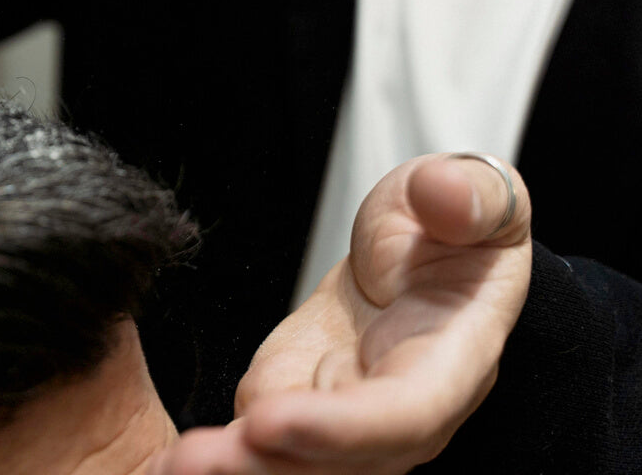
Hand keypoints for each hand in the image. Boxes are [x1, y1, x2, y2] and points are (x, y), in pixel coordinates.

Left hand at [150, 152, 531, 474]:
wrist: (419, 257)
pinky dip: (216, 460)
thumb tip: (450, 194)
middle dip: (267, 466)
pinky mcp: (296, 410)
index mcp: (451, 361)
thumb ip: (468, 196)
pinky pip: (256, 445)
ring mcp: (344, 419)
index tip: (269, 418)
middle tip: (192, 462)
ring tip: (173, 467)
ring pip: (294, 464)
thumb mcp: (471, 193)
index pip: (403, 412)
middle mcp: (400, 411)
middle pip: (339, 461)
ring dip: (233, 469)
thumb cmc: (451, 234)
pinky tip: (170, 465)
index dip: (339, 426)